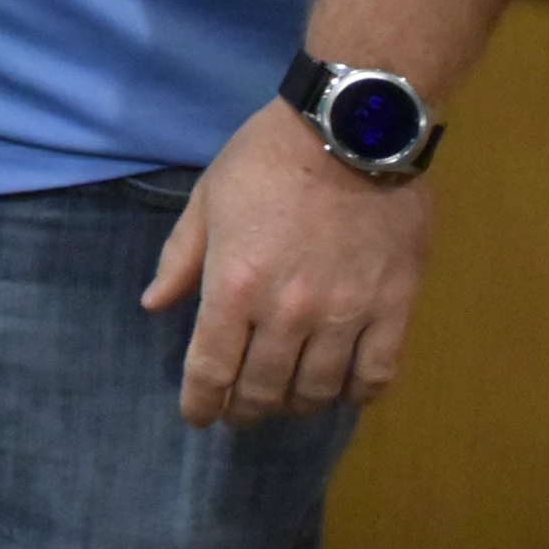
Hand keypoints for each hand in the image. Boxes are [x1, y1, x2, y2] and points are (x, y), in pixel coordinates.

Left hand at [142, 97, 432, 427]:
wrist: (350, 131)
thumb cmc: (266, 159)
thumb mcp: (206, 200)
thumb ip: (180, 259)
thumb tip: (154, 306)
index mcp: (233, 286)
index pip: (210, 369)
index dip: (201, 402)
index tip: (198, 417)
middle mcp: (287, 312)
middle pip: (263, 388)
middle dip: (245, 409)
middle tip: (241, 411)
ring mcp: (345, 314)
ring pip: (318, 390)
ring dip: (297, 404)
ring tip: (287, 399)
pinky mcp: (394, 308)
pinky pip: (377, 374)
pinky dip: (357, 393)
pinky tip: (344, 389)